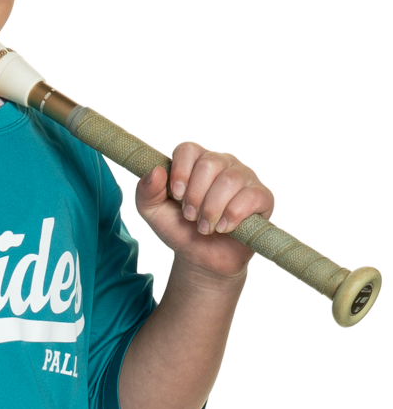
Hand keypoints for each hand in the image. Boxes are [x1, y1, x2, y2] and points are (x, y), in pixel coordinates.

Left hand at [134, 142, 273, 280]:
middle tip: (190, 217)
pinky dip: (233, 215)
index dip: (180, 171)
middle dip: (196, 195)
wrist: (202, 259)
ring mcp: (245, 178)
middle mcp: (223, 164)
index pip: (189, 149)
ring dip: (212, 209)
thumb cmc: (181, 230)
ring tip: (205, 228)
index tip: (176, 195)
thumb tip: (156, 171)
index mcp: (197, 162)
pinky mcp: (263, 197)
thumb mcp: (154, 214)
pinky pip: (252, 196)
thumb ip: (146, 192)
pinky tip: (224, 228)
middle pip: (210, 163)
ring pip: (230, 180)